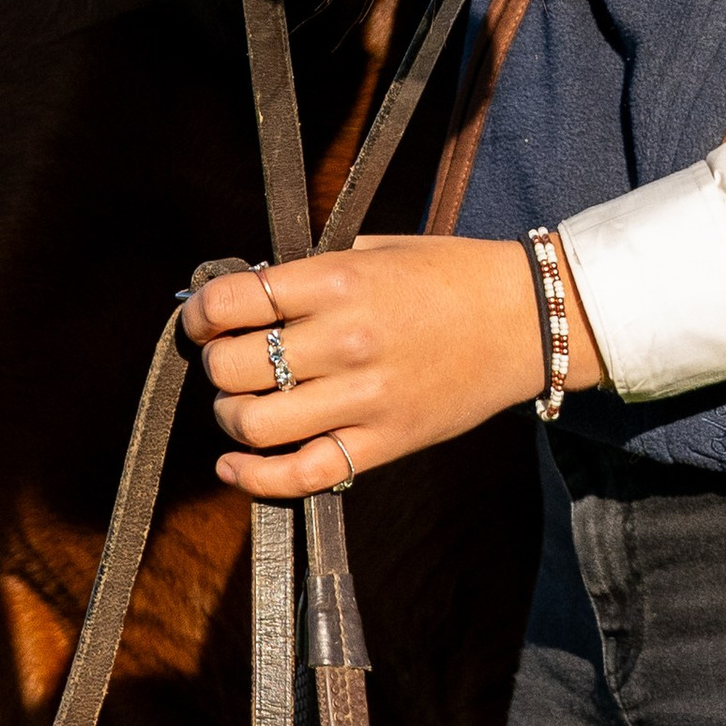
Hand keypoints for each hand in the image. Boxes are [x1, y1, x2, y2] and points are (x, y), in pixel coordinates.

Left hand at [185, 235, 604, 501]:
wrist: (526, 319)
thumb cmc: (447, 275)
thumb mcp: (375, 248)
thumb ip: (309, 268)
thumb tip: (238, 288)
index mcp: (340, 281)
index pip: (232, 301)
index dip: (200, 313)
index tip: (201, 318)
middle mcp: (346, 340)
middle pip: (232, 366)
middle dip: (215, 364)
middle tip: (228, 359)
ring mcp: (365, 397)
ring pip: (253, 423)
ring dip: (231, 416)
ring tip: (243, 403)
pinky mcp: (384, 442)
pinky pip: (301, 475)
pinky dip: (254, 477)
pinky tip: (234, 464)